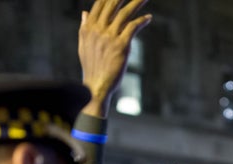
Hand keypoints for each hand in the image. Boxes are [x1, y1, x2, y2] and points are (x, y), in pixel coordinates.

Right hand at [79, 0, 151, 117]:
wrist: (96, 86)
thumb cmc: (91, 68)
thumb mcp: (83, 45)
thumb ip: (84, 27)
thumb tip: (84, 12)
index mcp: (88, 28)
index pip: (100, 5)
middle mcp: (98, 29)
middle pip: (113, 4)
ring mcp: (109, 37)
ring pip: (125, 13)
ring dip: (137, 2)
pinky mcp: (121, 45)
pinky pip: (133, 27)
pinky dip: (142, 21)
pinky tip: (149, 18)